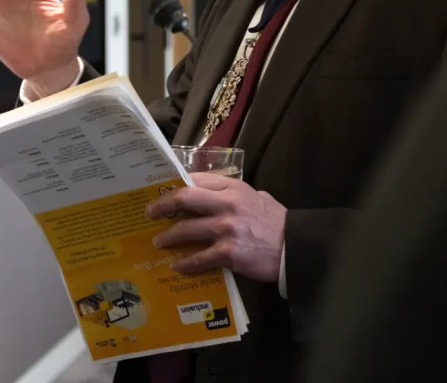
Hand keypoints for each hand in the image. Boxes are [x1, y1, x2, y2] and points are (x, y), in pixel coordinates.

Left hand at [145, 172, 285, 283]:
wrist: (297, 247)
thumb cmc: (277, 222)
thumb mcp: (256, 196)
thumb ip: (233, 193)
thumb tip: (211, 193)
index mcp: (233, 188)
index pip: (195, 179)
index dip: (175, 185)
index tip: (162, 191)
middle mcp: (226, 204)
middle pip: (184, 198)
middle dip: (162, 205)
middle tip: (150, 212)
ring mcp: (226, 228)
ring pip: (186, 229)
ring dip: (168, 237)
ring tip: (159, 242)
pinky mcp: (229, 252)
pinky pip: (199, 258)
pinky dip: (185, 263)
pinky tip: (177, 266)